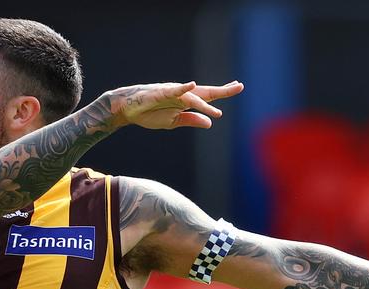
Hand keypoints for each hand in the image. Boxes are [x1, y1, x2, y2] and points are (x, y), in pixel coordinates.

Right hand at [107, 80, 243, 129]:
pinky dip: (182, 88)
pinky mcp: (160, 92)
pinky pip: (173, 90)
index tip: (237, 87)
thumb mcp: (173, 122)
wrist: (129, 110)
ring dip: (204, 103)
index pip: (208, 96)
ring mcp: (172, 92)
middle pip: (205, 92)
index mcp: (185, 101)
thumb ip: (191, 120)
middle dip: (222, 90)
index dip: (222, 92)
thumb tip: (210, 123)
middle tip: (239, 86)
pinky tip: (191, 85)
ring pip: (191, 96)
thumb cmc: (149, 113)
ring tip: (216, 111)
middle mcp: (182, 94)